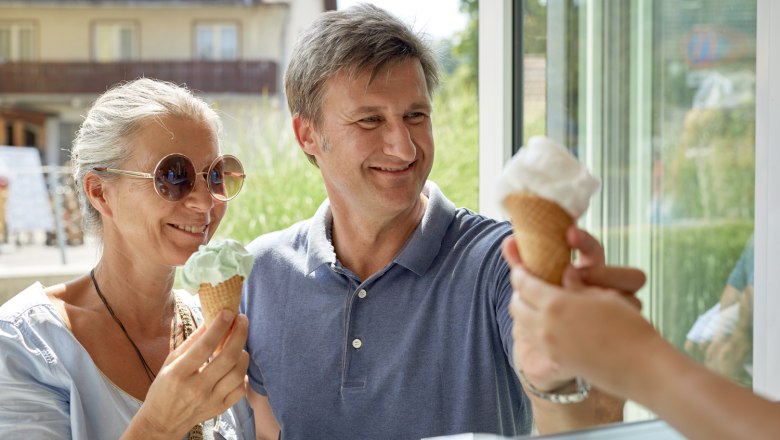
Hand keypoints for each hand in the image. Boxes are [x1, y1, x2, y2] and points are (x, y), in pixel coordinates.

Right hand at [130, 310, 249, 437]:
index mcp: (179, 374)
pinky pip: (241, 390)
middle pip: (227, 358)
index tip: (228, 312)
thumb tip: (210, 320)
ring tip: (239, 343)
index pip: (204, 346)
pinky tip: (237, 366)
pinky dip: (243, 375)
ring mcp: (210, 400)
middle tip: (242, 320)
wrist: (162, 422)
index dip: (219, 327)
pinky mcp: (220, 408)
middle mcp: (197, 388)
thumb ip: (191, 342)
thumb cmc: (164, 388)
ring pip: (238, 373)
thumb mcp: (170, 362)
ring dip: (243, 353)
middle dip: (239, 334)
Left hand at [501, 228, 645, 390]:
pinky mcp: (555, 360)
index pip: (524, 283)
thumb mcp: (604, 296)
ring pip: (521, 323)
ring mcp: (548, 345)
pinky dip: (533, 326)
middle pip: (516, 304)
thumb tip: (567, 271)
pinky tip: (547, 322)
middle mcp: (545, 325)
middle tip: (526, 284)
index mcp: (556, 303)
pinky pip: (533, 338)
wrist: (640, 368)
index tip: (520, 267)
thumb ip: (579, 284)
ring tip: (535, 302)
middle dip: (518, 291)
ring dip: (523, 309)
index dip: (519, 271)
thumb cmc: (628, 326)